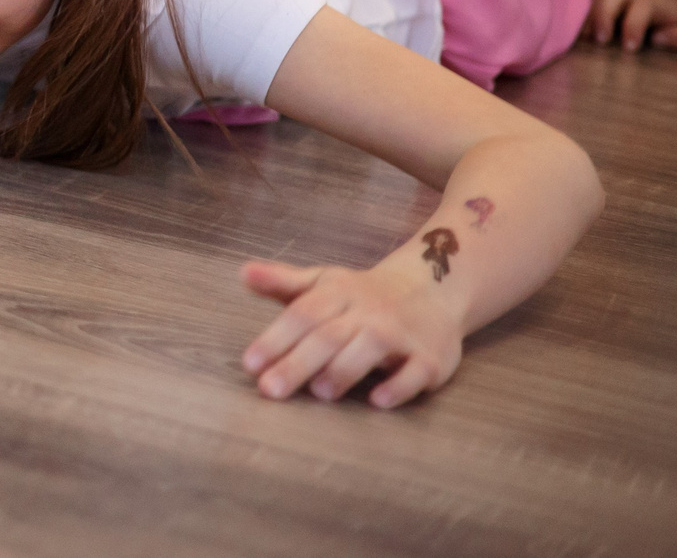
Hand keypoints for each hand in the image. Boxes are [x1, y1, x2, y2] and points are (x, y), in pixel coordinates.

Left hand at [239, 259, 464, 408]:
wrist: (433, 289)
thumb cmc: (363, 294)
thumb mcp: (323, 283)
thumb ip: (282, 282)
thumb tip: (242, 274)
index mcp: (337, 294)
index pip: (302, 314)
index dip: (275, 338)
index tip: (250, 363)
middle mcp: (368, 312)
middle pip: (329, 336)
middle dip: (298, 363)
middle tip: (270, 389)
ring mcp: (401, 334)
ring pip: (370, 349)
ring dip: (344, 370)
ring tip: (319, 392)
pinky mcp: (430, 357)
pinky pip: (415, 372)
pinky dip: (398, 386)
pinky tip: (379, 401)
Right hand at [588, 0, 676, 51]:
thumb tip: (660, 39)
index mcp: (662, 4)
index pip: (643, 6)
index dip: (633, 24)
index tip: (629, 49)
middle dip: (602, 15)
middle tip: (598, 41)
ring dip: (588, 13)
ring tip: (584, 37)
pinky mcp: (608, 0)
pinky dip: (581, 12)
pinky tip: (581, 32)